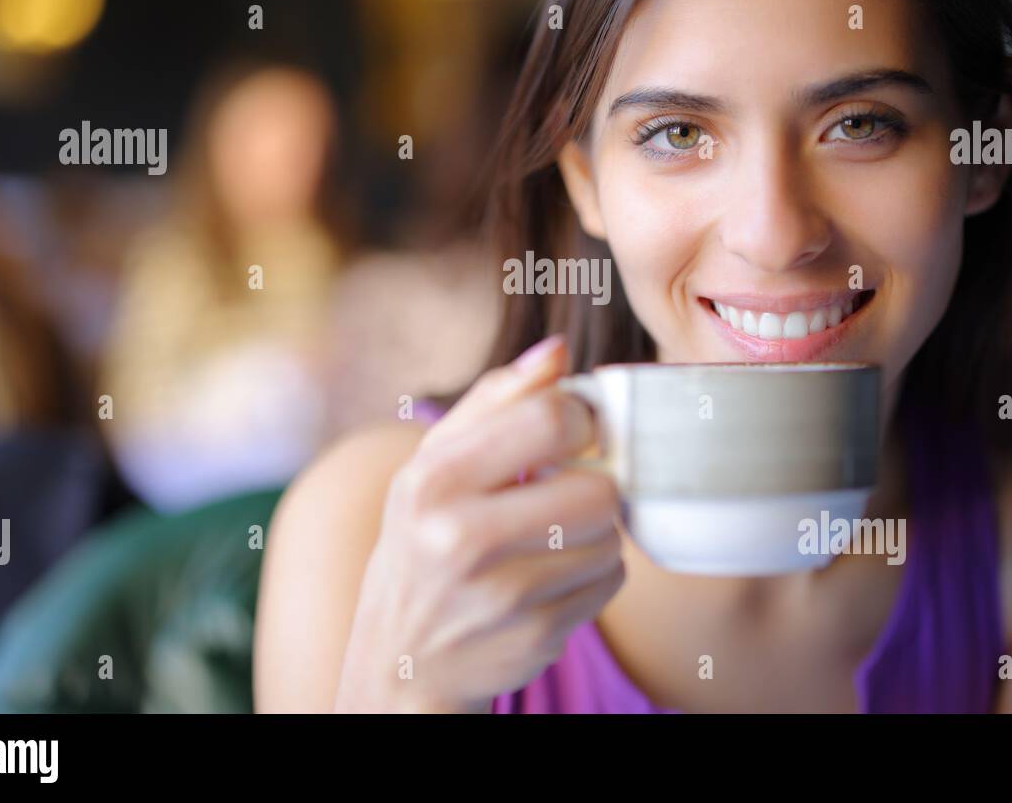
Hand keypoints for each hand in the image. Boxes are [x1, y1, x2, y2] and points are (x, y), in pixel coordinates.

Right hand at [334, 335, 624, 712]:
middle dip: (591, 488)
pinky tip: (553, 579)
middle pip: (595, 488)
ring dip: (596, 536)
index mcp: (433, 480)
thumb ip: (496, 400)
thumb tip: (559, 351)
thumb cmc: (424, 542)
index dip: (580, 421)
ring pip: (610, 539)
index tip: (572, 434)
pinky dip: (594, 577)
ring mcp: (500, 594)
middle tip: (564, 494)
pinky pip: (611, 584)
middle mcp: (459, 537)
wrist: (401, 660)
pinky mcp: (535, 637)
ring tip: (553, 541)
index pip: (549, 418)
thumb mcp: (435, 464)